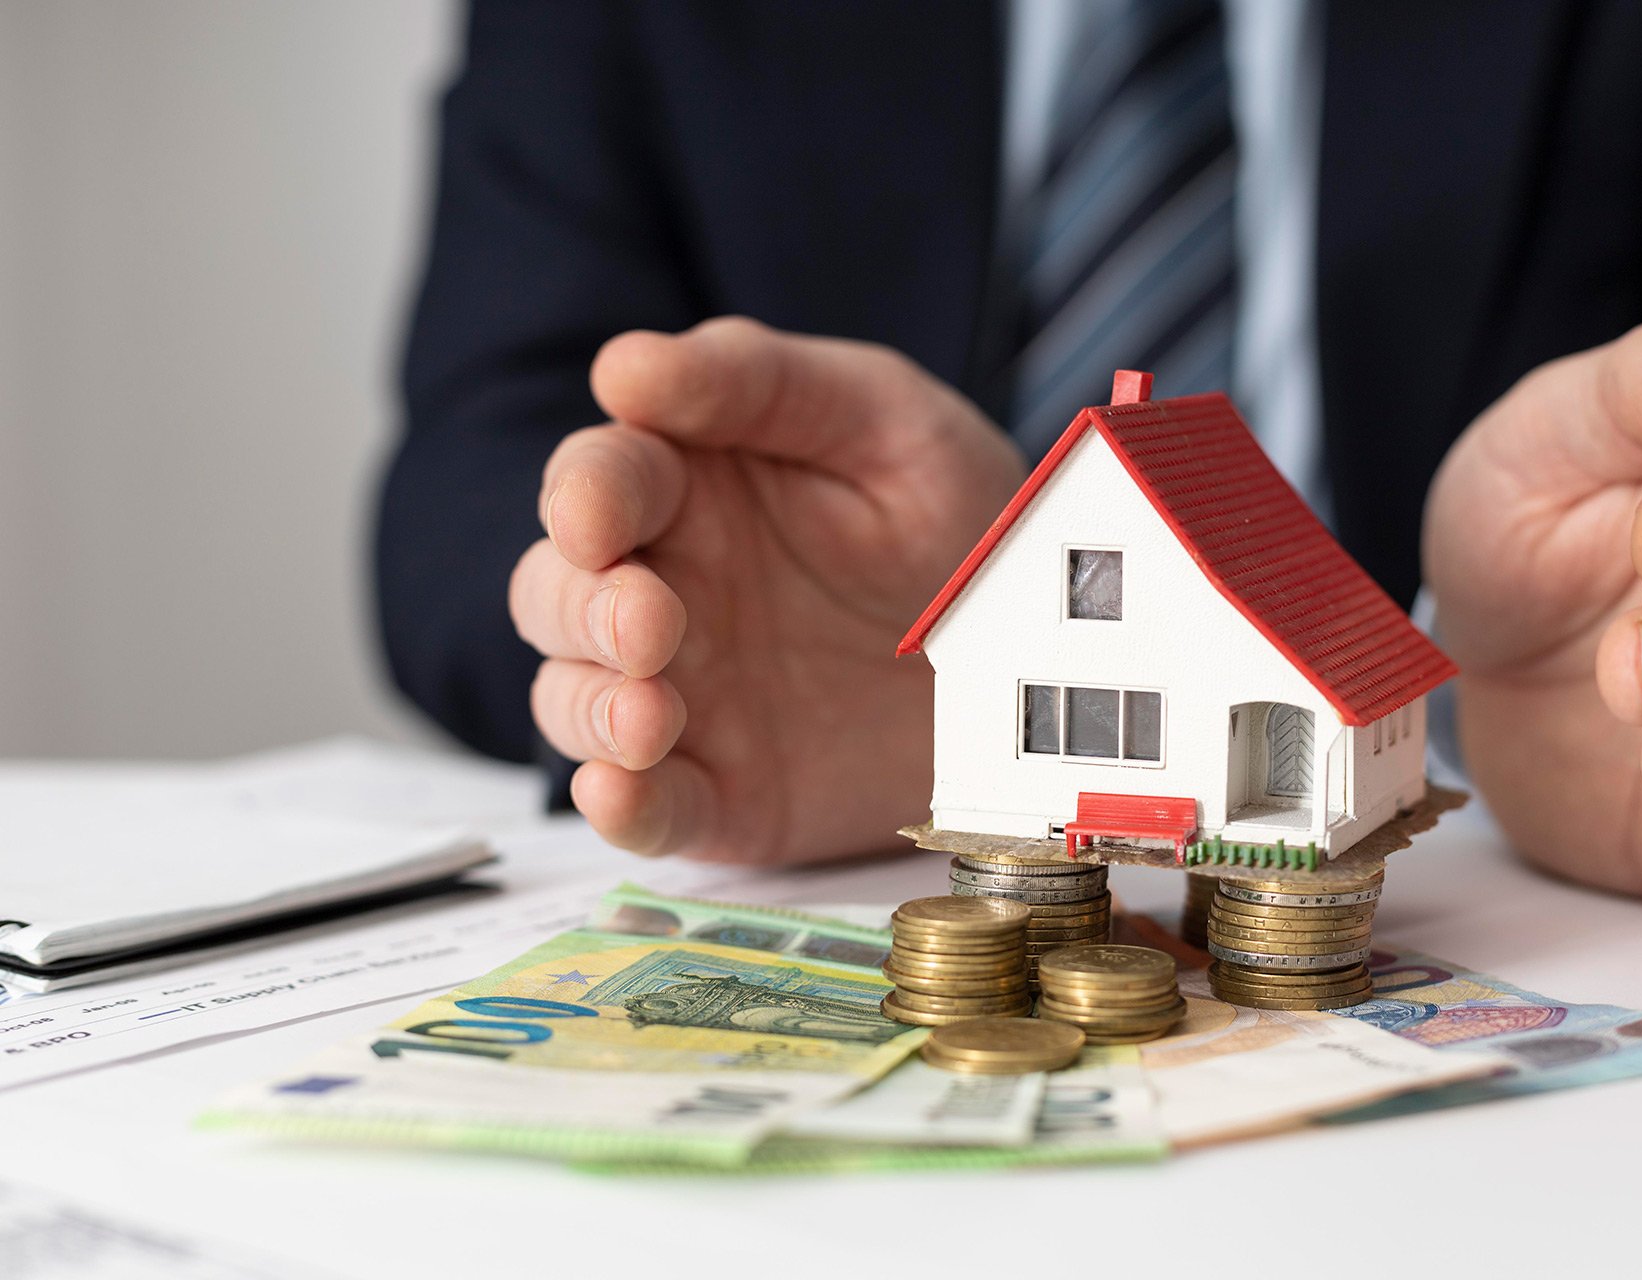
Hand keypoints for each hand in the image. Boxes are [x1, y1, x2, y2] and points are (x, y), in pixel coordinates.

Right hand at [509, 318, 1024, 863]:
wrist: (1038, 656)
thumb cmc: (954, 519)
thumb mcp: (882, 419)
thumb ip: (759, 382)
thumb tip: (624, 367)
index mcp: (687, 488)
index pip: (598, 480)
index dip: (582, 496)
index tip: (596, 518)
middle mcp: (664, 591)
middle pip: (556, 594)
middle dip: (582, 608)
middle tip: (647, 621)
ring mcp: (684, 697)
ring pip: (572, 700)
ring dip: (590, 709)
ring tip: (649, 715)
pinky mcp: (720, 793)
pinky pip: (645, 808)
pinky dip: (618, 806)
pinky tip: (621, 790)